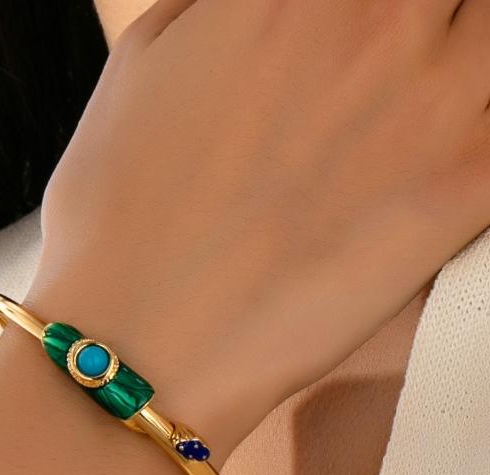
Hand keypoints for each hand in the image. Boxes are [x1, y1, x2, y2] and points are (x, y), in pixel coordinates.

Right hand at [26, 0, 489, 454]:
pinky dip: (480, 130)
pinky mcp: (468, 190)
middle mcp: (375, 17)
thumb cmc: (118, 221)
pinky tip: (439, 158)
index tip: (343, 38)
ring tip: (402, 118)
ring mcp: (438, 100)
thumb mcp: (138, 69)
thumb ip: (211, 5)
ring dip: (459, 64)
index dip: (355, 12)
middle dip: (413, 27)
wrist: (137, 343)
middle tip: (375, 74)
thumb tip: (242, 1)